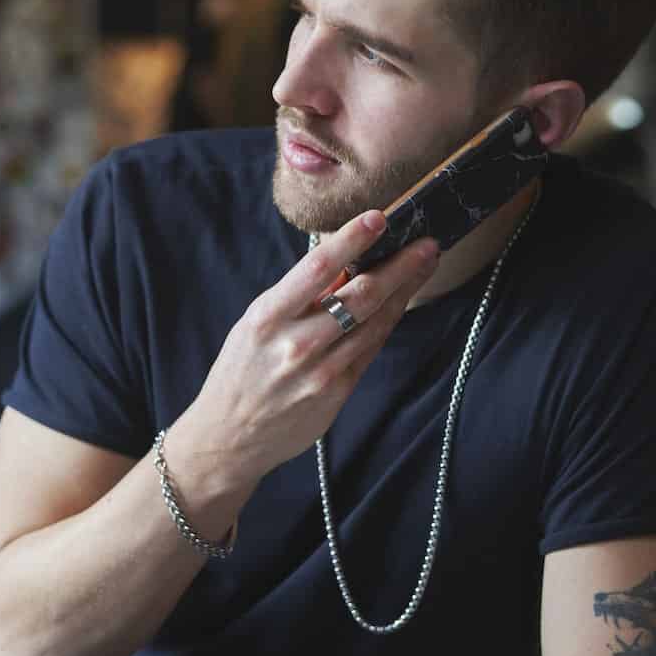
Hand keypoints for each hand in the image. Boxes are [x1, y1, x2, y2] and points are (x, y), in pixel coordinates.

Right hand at [172, 210, 440, 497]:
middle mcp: (295, 344)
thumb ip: (298, 297)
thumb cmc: (241, 372)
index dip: (351, 240)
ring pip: (374, 323)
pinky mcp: (336, 393)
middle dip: (399, 266)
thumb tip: (343, 261)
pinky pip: (370, 349)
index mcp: (267, 317)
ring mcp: (319, 372)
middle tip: (427, 242)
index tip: (379, 217)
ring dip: (405, 290)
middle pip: (359, 297)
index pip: (316, 269)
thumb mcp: (255, 325)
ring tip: (424, 265)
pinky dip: (387, 321)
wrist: (229, 437)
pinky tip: (401, 301)